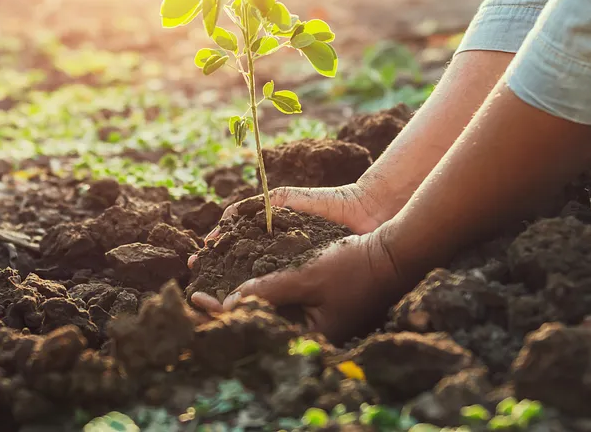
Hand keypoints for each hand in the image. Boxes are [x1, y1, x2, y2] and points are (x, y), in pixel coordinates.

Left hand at [192, 225, 409, 342]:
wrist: (393, 253)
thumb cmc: (353, 265)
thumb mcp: (306, 276)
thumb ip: (267, 291)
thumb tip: (227, 304)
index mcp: (311, 337)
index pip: (256, 327)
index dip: (222, 313)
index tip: (196, 299)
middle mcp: (312, 333)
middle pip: (259, 320)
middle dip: (228, 304)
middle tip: (198, 292)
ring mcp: (317, 318)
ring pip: (270, 308)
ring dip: (243, 293)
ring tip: (214, 280)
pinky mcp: (321, 303)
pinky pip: (285, 298)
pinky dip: (264, 287)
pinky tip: (245, 274)